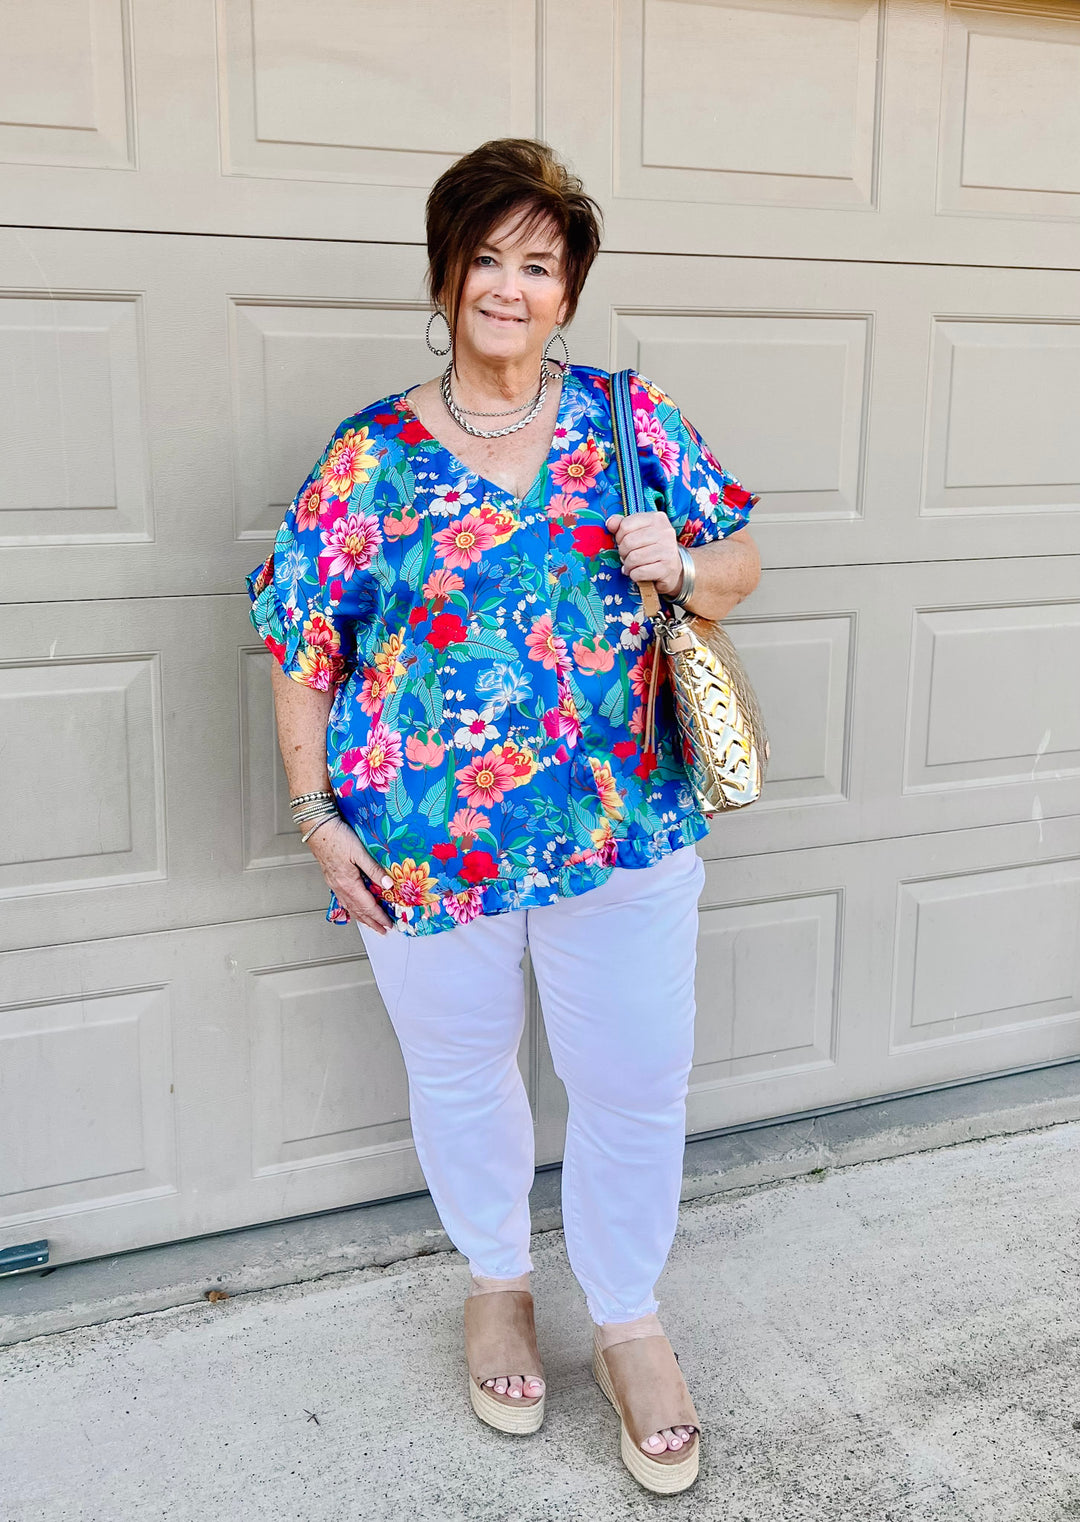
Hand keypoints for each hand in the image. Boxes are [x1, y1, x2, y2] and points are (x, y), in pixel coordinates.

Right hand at [305, 817, 394, 934]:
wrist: (318, 828)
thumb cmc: (337, 837)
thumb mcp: (360, 852)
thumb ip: (374, 870)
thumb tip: (389, 885)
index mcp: (348, 883)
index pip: (367, 906)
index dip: (379, 916)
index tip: (388, 924)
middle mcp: (340, 887)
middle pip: (358, 910)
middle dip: (371, 922)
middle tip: (382, 930)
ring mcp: (334, 884)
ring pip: (350, 907)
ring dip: (362, 917)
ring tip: (370, 925)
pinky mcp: (332, 878)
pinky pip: (343, 900)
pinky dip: (351, 908)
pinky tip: (353, 909)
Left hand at [604, 511, 682, 596]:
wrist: (672, 569)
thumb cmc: (652, 549)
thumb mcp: (639, 532)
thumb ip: (623, 525)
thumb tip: (610, 523)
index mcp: (657, 519)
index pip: (626, 525)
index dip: (619, 537)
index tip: (624, 543)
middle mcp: (665, 532)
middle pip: (629, 542)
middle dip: (623, 553)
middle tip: (627, 557)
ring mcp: (668, 550)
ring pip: (634, 558)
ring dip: (628, 566)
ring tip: (632, 567)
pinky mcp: (667, 568)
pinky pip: (640, 572)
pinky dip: (634, 575)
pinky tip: (638, 574)